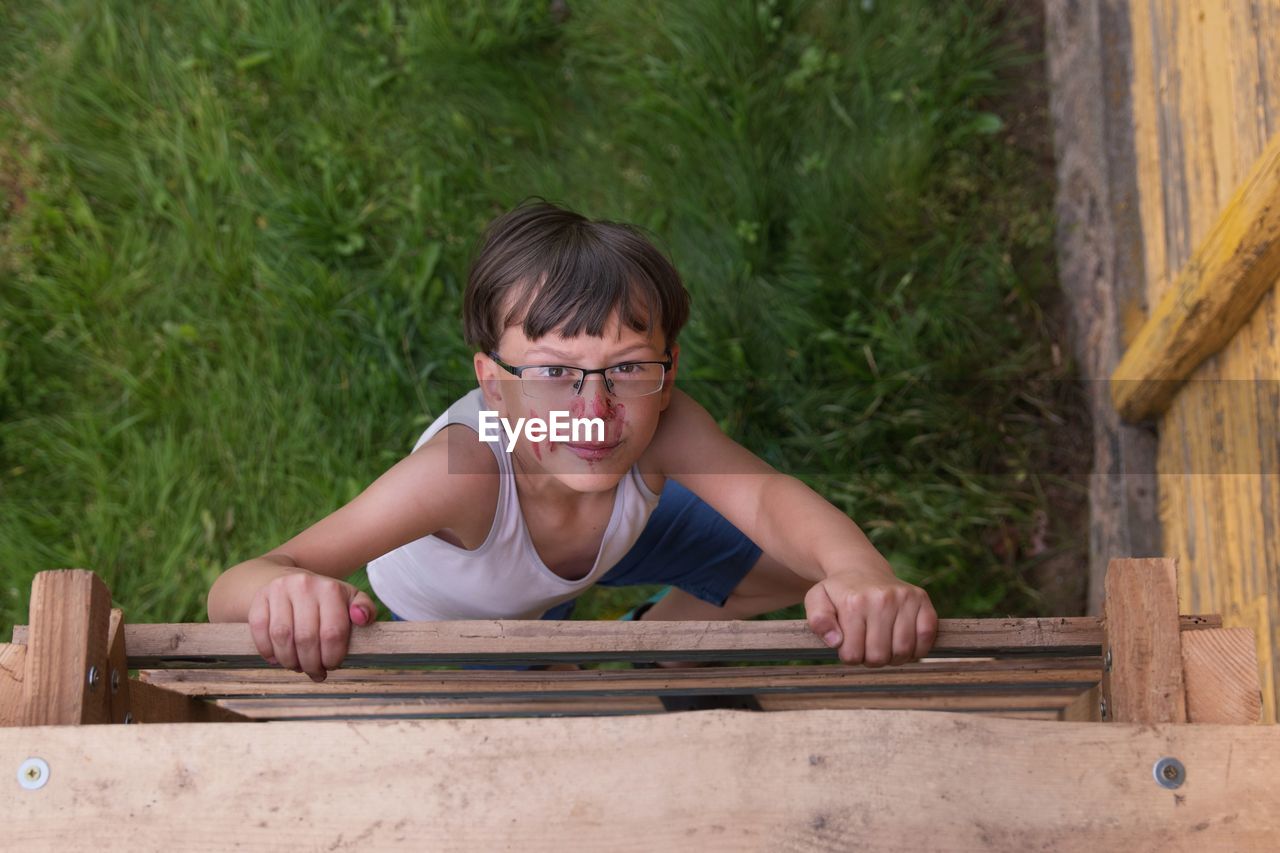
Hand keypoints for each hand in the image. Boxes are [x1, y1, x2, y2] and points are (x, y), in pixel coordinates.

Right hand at [246, 570, 376, 681]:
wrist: (291, 581)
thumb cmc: (326, 599)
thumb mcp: (350, 599)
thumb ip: (365, 609)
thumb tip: (362, 618)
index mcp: (331, 588)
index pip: (333, 632)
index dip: (332, 657)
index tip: (332, 665)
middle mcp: (304, 585)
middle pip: (306, 638)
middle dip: (311, 664)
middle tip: (315, 672)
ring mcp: (279, 590)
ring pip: (282, 637)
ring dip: (290, 661)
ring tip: (297, 667)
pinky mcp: (259, 598)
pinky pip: (260, 631)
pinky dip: (268, 651)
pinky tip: (277, 658)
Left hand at [804, 571, 936, 665]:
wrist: (861, 569)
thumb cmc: (838, 592)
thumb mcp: (817, 601)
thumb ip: (818, 621)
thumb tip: (836, 642)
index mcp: (853, 603)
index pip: (853, 654)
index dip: (850, 657)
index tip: (849, 646)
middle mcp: (881, 599)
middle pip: (880, 656)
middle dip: (871, 659)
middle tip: (867, 648)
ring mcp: (904, 597)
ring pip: (904, 650)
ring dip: (894, 657)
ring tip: (884, 647)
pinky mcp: (921, 598)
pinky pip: (927, 636)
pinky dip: (917, 648)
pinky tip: (904, 643)